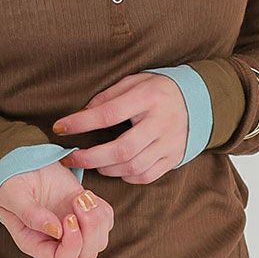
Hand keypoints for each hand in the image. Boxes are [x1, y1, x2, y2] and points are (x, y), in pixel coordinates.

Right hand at [0, 161, 113, 257]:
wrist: (26, 165)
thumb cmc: (14, 182)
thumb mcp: (14, 195)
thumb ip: (30, 214)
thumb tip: (55, 230)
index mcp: (36, 244)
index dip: (72, 246)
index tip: (69, 218)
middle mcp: (57, 241)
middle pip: (86, 255)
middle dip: (90, 230)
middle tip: (78, 202)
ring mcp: (74, 228)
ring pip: (100, 241)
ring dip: (97, 219)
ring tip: (81, 196)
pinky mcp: (85, 214)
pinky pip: (106, 222)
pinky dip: (102, 209)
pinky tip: (86, 195)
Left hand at [53, 72, 187, 183]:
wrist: (198, 102)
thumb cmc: (157, 90)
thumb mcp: (135, 81)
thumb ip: (109, 95)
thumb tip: (83, 113)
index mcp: (148, 97)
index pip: (108, 113)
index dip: (81, 123)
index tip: (60, 127)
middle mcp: (161, 122)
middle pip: (122, 148)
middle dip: (90, 157)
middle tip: (70, 158)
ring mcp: (169, 143)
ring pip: (133, 166)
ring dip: (106, 168)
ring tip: (92, 162)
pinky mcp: (173, 158)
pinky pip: (146, 176)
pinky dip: (126, 176)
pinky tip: (115, 168)